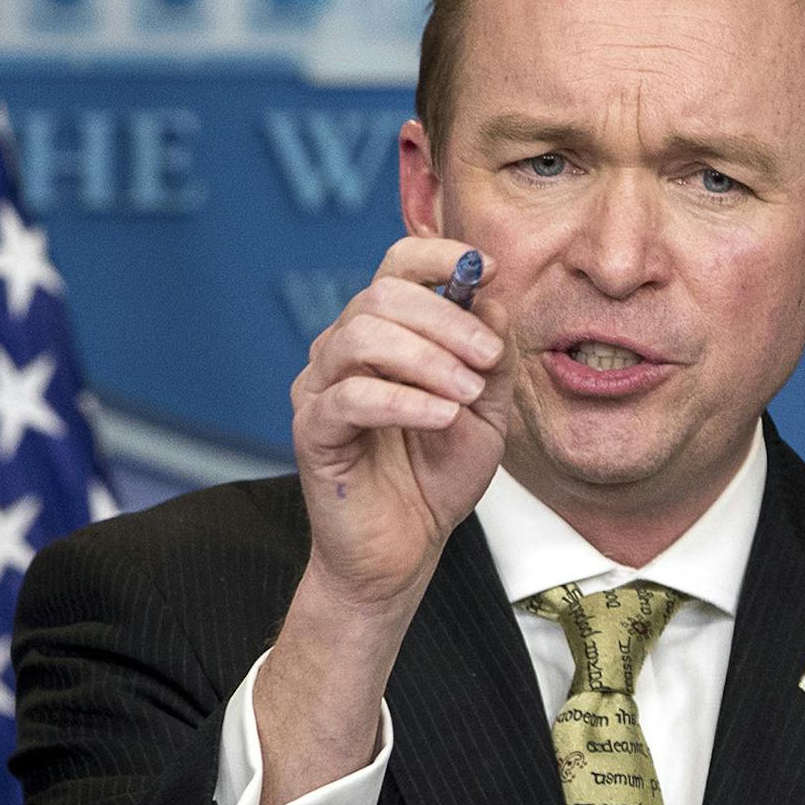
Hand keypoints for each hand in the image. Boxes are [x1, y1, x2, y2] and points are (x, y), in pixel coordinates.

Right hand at [288, 237, 514, 613]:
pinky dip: (405, 401)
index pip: (397, 265)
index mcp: (384, 333)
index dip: (440, 254)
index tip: (490, 270)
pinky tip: (443, 417)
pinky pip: (351, 397)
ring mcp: (320, 387)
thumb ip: (490, 358)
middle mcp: (343, 349)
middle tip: (488, 356)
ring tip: (468, 394)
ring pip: (361, 336)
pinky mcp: (312, 430)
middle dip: (445, 318)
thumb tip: (492, 297)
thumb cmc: (438, 476)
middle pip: (382, 295)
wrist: (406, 549)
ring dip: (427, 359)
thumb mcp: (486, 412)